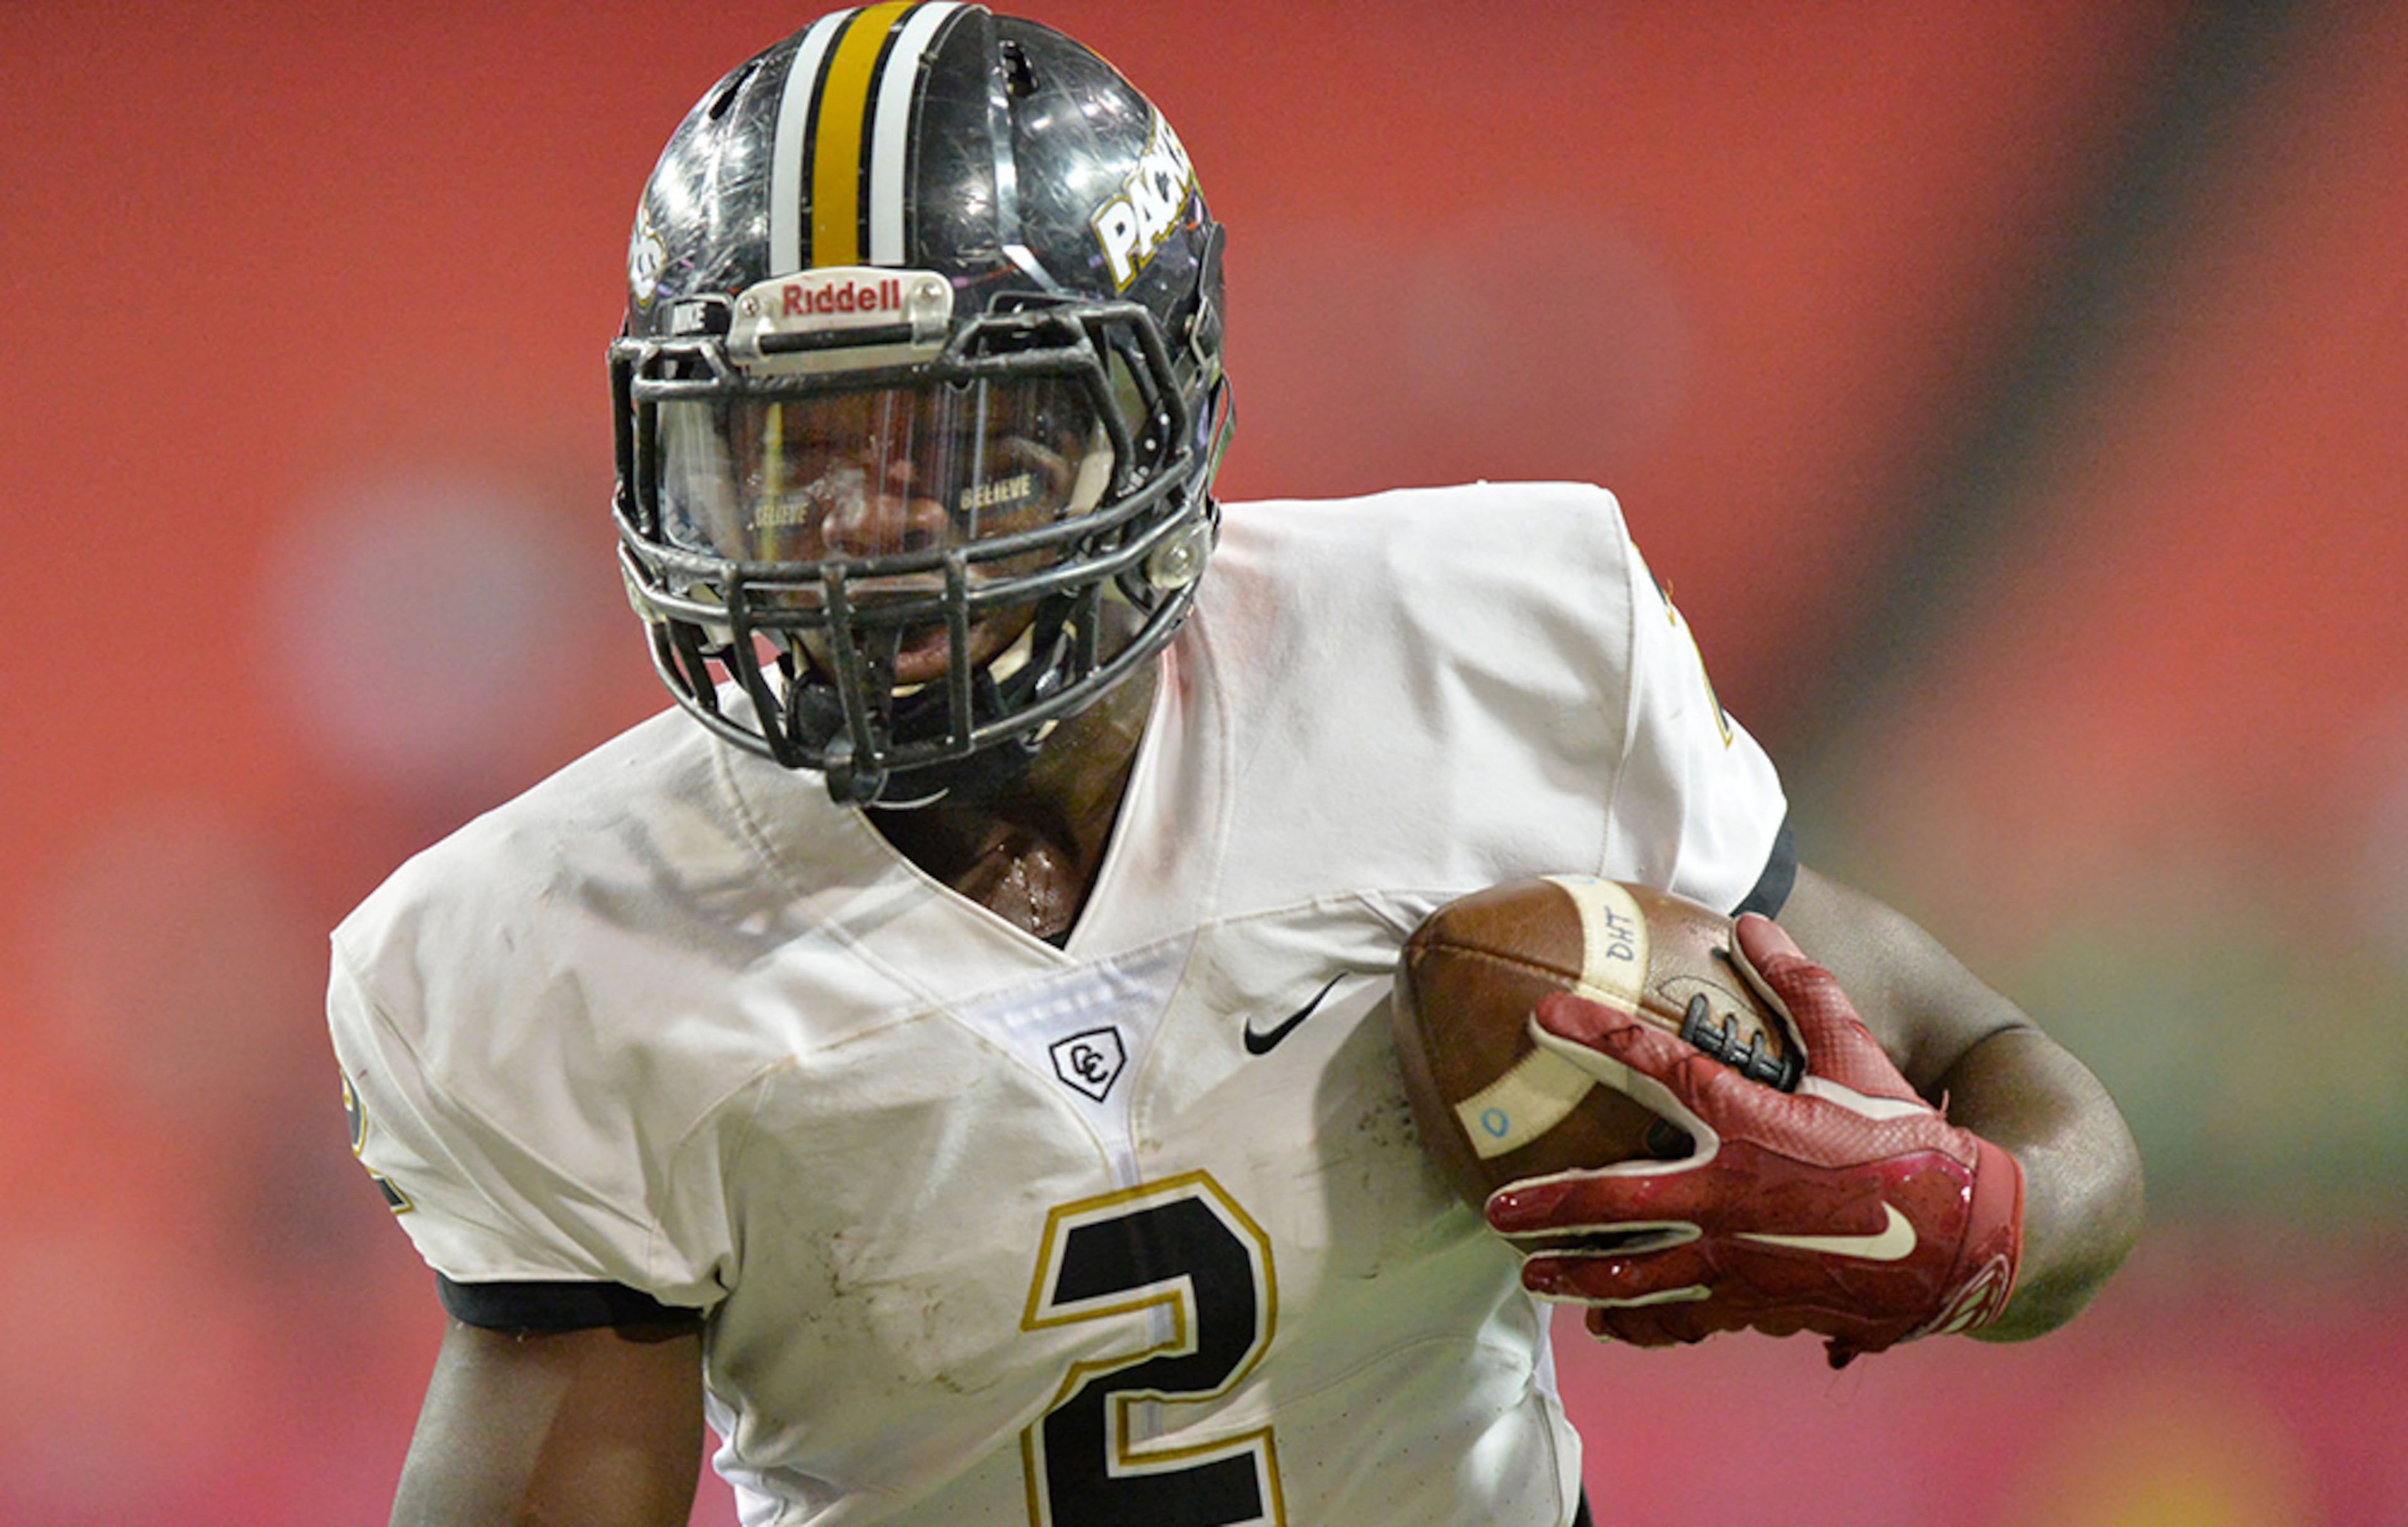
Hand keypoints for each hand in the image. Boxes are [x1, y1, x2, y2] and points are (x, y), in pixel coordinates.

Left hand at [1483, 915, 2023, 1366]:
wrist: (1967, 1239)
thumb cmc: (1908, 1142)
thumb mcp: (1860, 1057)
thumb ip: (1804, 987)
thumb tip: (1754, 922)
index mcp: (1751, 1124)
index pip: (1656, 1068)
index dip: (1594, 1037)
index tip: (1542, 1016)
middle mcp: (1729, 1195)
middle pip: (1612, 1199)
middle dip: (1546, 1204)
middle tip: (1495, 1206)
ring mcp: (1736, 1259)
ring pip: (1634, 1272)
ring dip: (1574, 1272)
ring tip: (1530, 1275)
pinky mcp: (1754, 1303)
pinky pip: (1681, 1316)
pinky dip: (1639, 1319)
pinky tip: (1606, 1320)